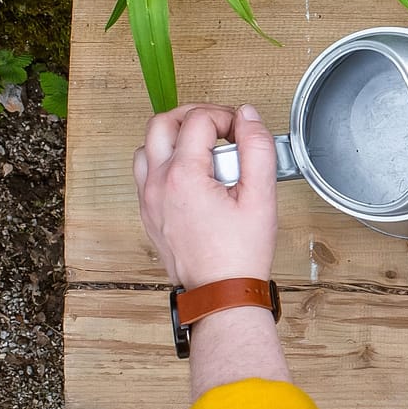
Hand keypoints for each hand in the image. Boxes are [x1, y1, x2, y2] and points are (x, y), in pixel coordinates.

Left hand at [134, 104, 278, 288]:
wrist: (220, 293)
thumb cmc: (240, 253)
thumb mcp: (261, 197)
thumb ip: (257, 148)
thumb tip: (247, 117)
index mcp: (183, 176)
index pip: (198, 120)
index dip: (225, 116)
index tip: (242, 132)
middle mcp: (157, 184)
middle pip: (162, 122)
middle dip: (194, 115)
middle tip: (220, 127)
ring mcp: (148, 199)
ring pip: (147, 146)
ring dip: (175, 137)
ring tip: (204, 149)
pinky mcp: (148, 213)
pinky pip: (145, 172)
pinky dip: (165, 160)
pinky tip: (192, 173)